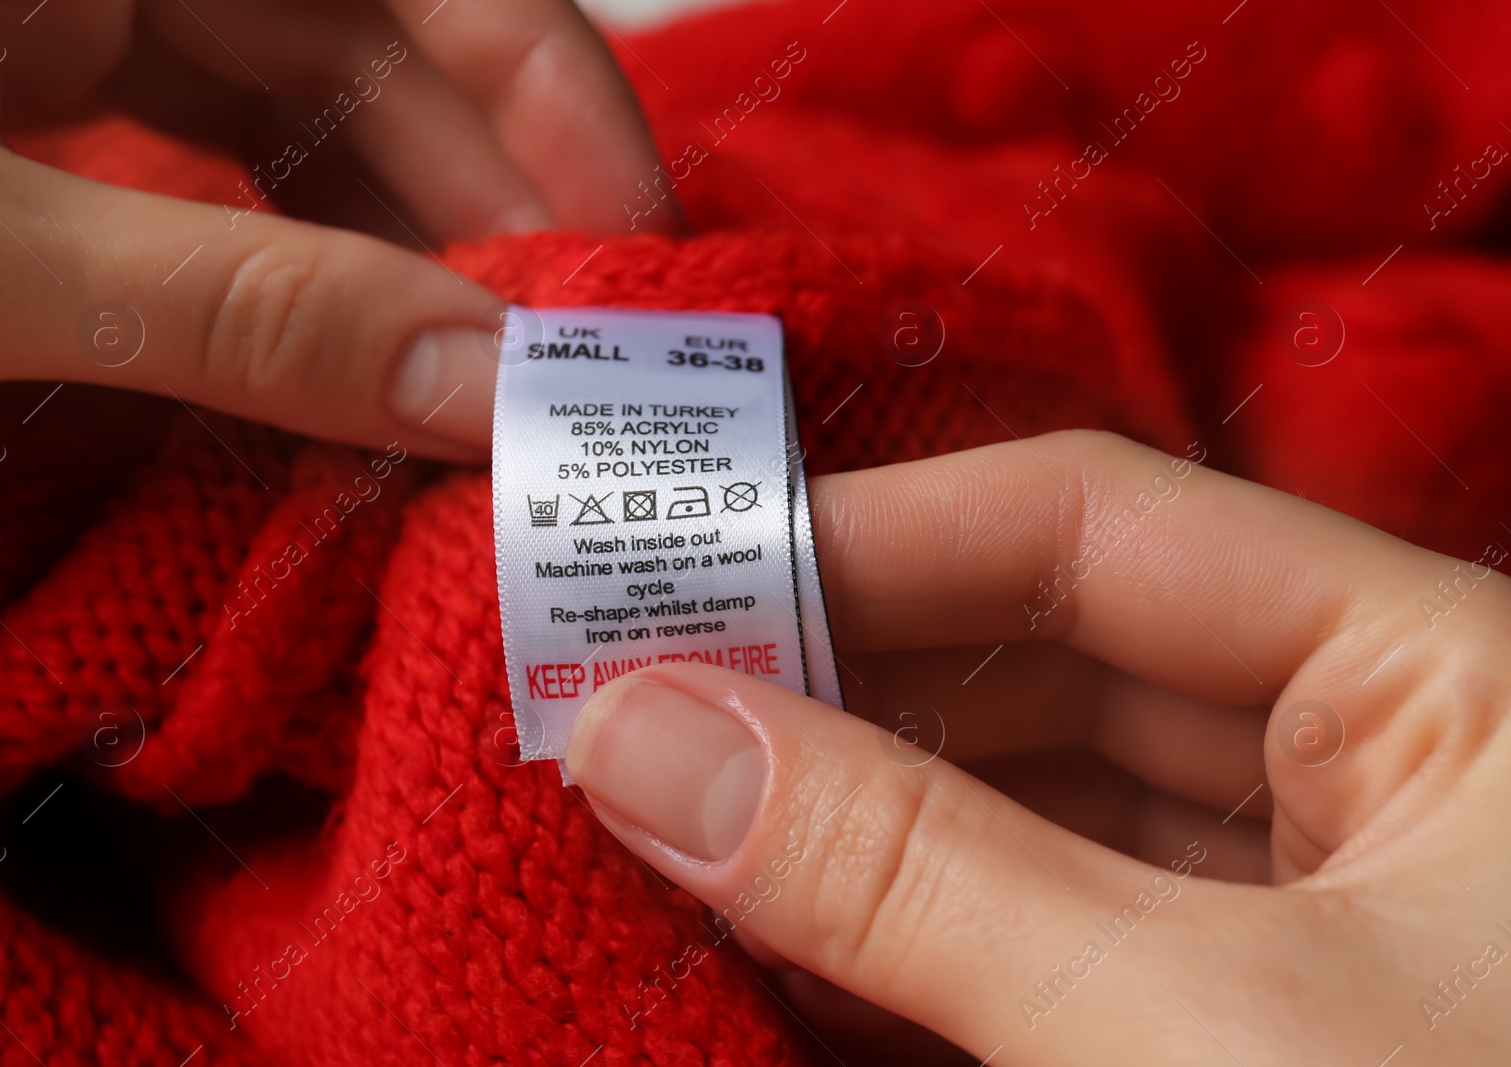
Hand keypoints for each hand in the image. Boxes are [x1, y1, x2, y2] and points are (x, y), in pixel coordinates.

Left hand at [0, 0, 670, 457]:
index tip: (636, 261)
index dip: (560, 100)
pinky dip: (296, 267)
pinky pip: (221, 165)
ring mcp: (77, 9)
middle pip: (385, 53)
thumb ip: (225, 311)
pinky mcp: (42, 90)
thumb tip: (479, 394)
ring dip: (401, 255)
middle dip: (484, 213)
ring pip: (309, 117)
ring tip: (471, 393)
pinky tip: (351, 361)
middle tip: (558, 380)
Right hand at [567, 430, 1510, 1063]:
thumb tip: (645, 739)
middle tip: (625, 704)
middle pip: (1042, 654)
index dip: (871, 539)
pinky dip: (893, 935)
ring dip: (840, 813)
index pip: (1097, 527)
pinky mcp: (1222, 1033)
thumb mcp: (1185, 1038)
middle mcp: (1370, 767)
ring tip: (655, 812)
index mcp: (1441, 682)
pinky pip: (1030, 930)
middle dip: (828, 683)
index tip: (671, 582)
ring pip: (1022, 801)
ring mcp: (1296, 908)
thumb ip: (905, 872)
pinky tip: (757, 932)